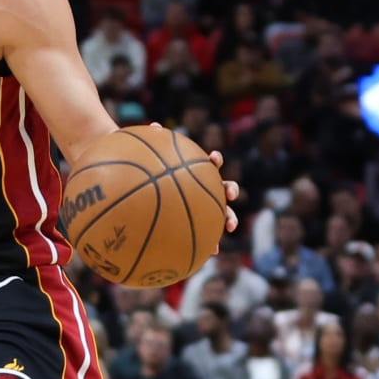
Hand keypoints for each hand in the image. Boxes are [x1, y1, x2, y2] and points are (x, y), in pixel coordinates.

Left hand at [146, 125, 237, 249]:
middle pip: (223, 186)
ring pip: (222, 211)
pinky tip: (210, 252)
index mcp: (196, 171)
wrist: (149, 186)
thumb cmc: (150, 171)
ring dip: (228, 217)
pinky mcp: (201, 221)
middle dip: (229, 190)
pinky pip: (207, 232)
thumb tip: (153, 125)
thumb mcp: (150, 159)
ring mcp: (204, 204)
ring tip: (230, 226)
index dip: (214, 160)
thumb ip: (154, 143)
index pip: (209, 163)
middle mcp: (205, 187)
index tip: (213, 158)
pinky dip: (210, 242)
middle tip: (229, 194)